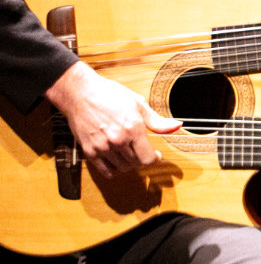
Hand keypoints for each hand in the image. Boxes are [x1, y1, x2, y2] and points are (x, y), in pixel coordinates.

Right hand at [43, 60, 179, 182]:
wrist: (80, 92)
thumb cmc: (109, 95)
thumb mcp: (138, 104)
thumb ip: (157, 121)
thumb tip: (177, 126)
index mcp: (133, 128)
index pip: (148, 158)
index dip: (155, 159)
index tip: (156, 155)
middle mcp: (118, 140)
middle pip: (136, 164)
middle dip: (142, 159)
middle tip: (141, 151)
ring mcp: (102, 147)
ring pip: (122, 168)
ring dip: (129, 164)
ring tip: (129, 153)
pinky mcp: (89, 150)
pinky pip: (105, 170)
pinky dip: (113, 169)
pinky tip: (116, 160)